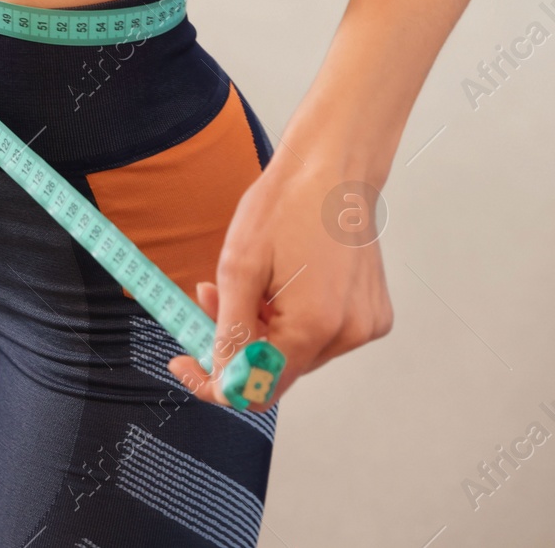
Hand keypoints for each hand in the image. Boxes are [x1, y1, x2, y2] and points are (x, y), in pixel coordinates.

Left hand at [168, 155, 393, 408]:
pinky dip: (290, 319)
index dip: (215, 383)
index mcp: (314, 327)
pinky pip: (319, 336)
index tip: (185, 363)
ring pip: (295, 353)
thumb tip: (223, 379)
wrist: (334, 169)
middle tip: (210, 299)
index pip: (257, 388)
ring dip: (262, 328)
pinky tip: (282, 282)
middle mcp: (348, 335)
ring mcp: (365, 326)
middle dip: (235, 344)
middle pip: (275, 370)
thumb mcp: (239, 268)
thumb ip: (231, 331)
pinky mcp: (372, 314)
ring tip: (249, 282)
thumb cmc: (286, 205)